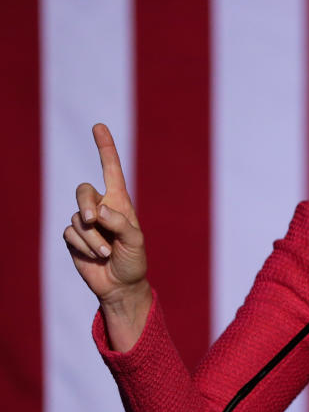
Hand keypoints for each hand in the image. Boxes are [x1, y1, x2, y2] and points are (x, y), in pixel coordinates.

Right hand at [64, 125, 149, 342]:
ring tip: (106, 252)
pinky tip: (95, 256)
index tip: (98, 126)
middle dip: (87, 205)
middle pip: (83, 191)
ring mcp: (85, 222)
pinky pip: (70, 233)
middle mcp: (101, 207)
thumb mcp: (135, 242)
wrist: (121, 285)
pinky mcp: (73, 237)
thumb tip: (99, 211)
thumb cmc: (134, 261)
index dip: (105, 148)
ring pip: (77, 217)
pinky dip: (83, 246)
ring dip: (92, 238)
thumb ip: (120, 223)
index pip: (111, 169)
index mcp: (120, 202)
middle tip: (95, 220)